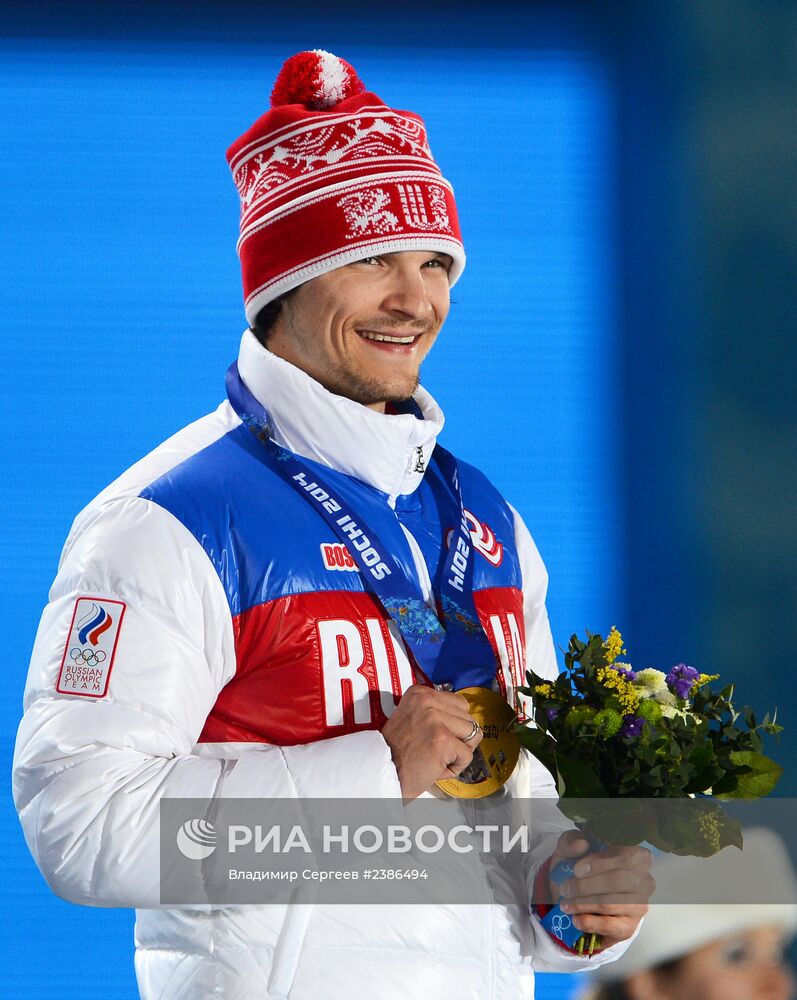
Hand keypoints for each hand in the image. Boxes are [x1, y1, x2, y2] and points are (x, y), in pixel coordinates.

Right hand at [381, 684, 482, 799]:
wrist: (380, 774)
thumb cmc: (398, 753)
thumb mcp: (412, 719)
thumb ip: (435, 712)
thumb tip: (466, 718)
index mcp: (420, 693)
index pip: (460, 703)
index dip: (453, 725)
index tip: (435, 736)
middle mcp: (427, 701)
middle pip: (469, 719)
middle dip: (458, 739)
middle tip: (435, 750)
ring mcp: (435, 719)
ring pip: (472, 735)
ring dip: (459, 753)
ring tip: (437, 758)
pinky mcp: (442, 740)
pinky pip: (467, 755)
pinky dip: (456, 767)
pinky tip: (436, 768)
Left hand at [548, 830, 654, 947]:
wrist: (578, 892)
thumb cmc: (580, 864)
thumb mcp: (571, 847)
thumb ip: (572, 842)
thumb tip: (581, 844)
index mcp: (634, 854)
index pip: (623, 856)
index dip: (600, 863)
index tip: (577, 870)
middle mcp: (643, 879)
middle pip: (616, 882)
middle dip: (585, 886)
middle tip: (565, 888)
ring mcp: (639, 905)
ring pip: (611, 904)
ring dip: (583, 905)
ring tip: (565, 904)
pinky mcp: (630, 926)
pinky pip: (611, 926)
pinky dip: (591, 923)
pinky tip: (577, 920)